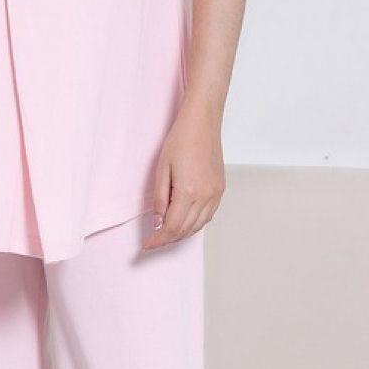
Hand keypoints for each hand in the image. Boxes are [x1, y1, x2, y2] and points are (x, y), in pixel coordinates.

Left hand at [141, 101, 224, 250]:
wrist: (202, 123)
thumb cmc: (180, 140)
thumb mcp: (161, 170)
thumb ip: (160, 199)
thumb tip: (158, 222)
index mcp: (189, 192)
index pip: (172, 227)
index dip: (159, 239)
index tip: (147, 245)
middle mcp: (206, 196)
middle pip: (186, 230)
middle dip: (168, 239)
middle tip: (153, 241)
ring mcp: (216, 193)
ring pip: (199, 225)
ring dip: (182, 234)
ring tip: (166, 234)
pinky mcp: (220, 189)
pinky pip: (208, 215)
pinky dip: (195, 224)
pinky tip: (184, 222)